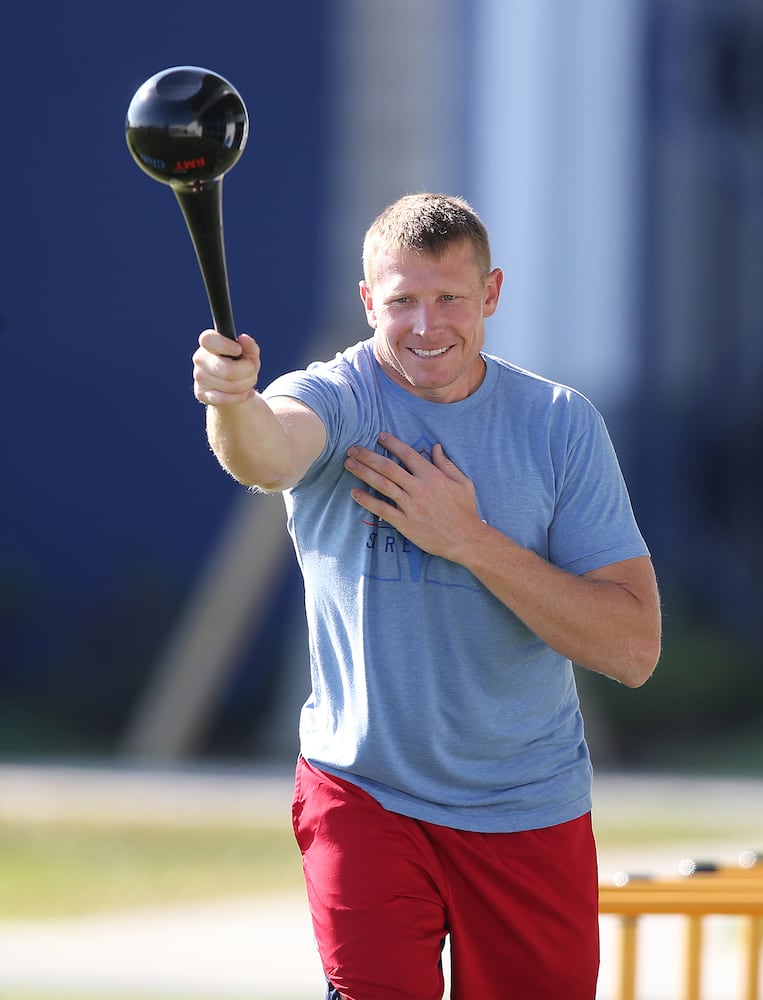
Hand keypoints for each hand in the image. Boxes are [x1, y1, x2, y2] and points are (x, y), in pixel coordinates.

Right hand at [192, 330, 259, 405]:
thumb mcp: (249, 354)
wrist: (233, 388)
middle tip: (252, 369)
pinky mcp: (201, 394)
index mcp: (209, 343)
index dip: (224, 345)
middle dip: (247, 371)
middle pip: (226, 369)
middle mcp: (200, 359)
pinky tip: (248, 393)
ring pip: (228, 385)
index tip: (238, 350)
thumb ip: (249, 346)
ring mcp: (199, 377)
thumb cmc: (240, 365)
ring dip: (247, 384)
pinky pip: (223, 398)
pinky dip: (240, 396)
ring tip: (250, 381)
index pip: (208, 340)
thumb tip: (243, 339)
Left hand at [344, 431, 483, 560]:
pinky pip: (382, 509)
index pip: (407, 454)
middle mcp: (419, 488)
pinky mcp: (405, 523)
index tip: (379, 436)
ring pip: (382, 485)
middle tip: (353, 448)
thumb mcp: (462, 482)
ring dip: (363, 472)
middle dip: (368, 456)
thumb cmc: (465, 510)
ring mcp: (410, 506)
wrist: (466, 539)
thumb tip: (435, 447)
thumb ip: (446, 463)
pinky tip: (354, 493)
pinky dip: (366, 500)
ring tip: (348, 463)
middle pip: (388, 467)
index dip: (391, 443)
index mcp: (432, 476)